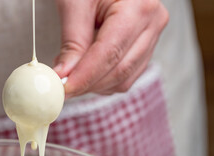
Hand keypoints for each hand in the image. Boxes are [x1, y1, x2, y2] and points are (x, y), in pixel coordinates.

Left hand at [53, 0, 168, 97]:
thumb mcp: (75, 3)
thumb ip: (72, 41)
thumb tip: (64, 76)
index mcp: (139, 7)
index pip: (110, 53)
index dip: (85, 76)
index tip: (63, 89)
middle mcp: (152, 23)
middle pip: (119, 70)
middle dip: (88, 84)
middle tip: (61, 88)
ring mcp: (152, 37)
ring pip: (124, 79)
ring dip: (94, 85)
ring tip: (71, 73)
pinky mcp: (145, 48)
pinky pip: (125, 76)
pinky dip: (102, 81)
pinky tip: (86, 71)